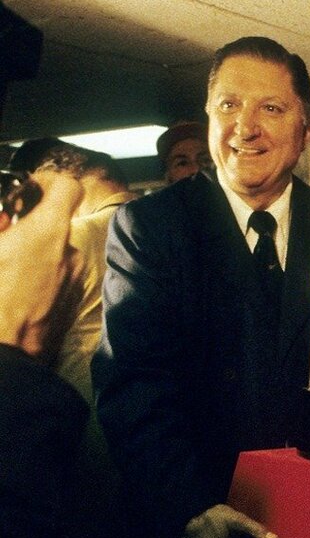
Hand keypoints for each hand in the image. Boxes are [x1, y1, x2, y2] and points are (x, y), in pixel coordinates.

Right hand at [0, 171, 82, 361]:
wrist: (7, 354)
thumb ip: (1, 228)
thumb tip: (5, 222)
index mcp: (46, 233)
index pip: (67, 189)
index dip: (49, 183)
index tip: (30, 188)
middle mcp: (69, 253)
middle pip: (54, 224)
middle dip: (29, 227)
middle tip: (3, 238)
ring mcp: (75, 279)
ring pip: (55, 253)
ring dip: (33, 254)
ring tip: (5, 270)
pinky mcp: (73, 302)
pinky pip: (57, 277)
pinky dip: (40, 276)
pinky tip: (16, 291)